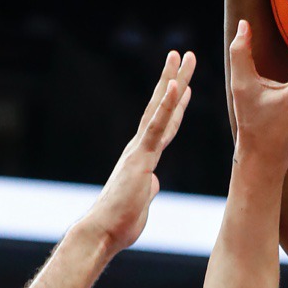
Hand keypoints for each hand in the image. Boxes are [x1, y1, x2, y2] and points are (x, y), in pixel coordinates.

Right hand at [81, 51, 195, 253]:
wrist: (104, 232)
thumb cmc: (120, 223)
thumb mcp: (141, 202)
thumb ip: (147, 189)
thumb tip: (152, 183)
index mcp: (143, 157)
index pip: (164, 125)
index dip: (175, 105)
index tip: (184, 85)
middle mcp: (140, 147)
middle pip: (162, 107)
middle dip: (174, 80)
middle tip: (184, 55)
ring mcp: (139, 149)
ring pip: (159, 108)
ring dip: (172, 80)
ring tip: (181, 56)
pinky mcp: (140, 157)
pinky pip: (155, 127)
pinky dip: (166, 106)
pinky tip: (176, 86)